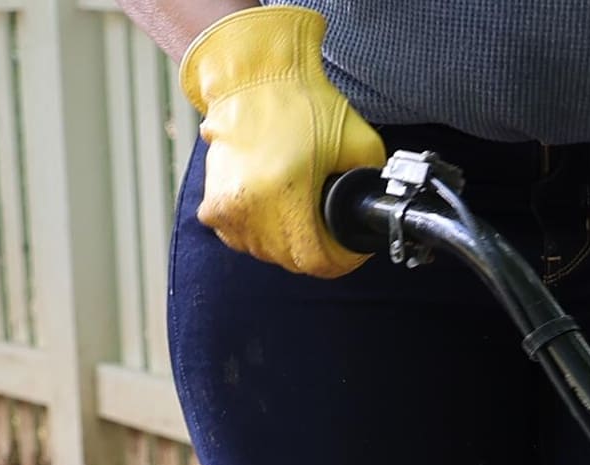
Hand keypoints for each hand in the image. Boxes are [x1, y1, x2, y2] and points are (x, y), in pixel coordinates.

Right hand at [184, 6, 386, 278]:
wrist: (255, 78)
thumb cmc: (303, 104)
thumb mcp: (359, 142)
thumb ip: (371, 182)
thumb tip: (376, 208)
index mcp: (287, 196)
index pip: (315, 261)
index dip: (339, 259)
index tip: (347, 247)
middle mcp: (251, 207)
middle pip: (289, 259)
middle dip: (313, 250)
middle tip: (326, 229)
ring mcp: (228, 207)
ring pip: (262, 252)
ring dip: (283, 244)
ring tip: (299, 218)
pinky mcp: (213, 201)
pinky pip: (237, 237)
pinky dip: (255, 233)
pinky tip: (271, 212)